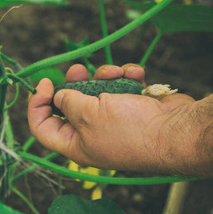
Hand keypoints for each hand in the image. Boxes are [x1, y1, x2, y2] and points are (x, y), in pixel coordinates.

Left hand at [26, 63, 212, 175]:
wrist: (175, 131)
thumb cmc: (128, 130)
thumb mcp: (87, 115)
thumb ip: (68, 102)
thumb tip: (59, 97)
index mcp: (75, 144)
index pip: (43, 128)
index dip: (37, 105)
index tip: (44, 83)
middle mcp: (91, 133)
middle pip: (70, 104)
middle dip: (74, 82)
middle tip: (77, 69)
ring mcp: (112, 119)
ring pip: (96, 90)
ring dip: (104, 76)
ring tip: (115, 72)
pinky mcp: (131, 106)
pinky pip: (120, 86)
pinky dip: (126, 77)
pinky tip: (135, 74)